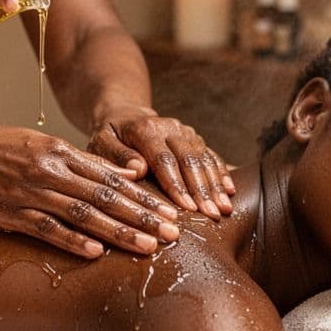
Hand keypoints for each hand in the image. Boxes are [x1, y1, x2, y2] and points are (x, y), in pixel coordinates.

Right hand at [0, 121, 181, 258]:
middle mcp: (50, 170)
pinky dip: (72, 241)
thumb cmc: (1, 147)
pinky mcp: (9, 213)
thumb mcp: (46, 146)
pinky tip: (95, 253)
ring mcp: (29, 193)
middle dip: (141, 217)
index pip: (112, 178)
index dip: (143, 198)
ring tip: (146, 247)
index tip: (170, 213)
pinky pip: (46, 229)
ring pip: (82, 214)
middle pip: (105, 196)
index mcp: (61, 152)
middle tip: (171, 234)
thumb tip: (129, 172)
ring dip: (117, 232)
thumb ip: (87, 161)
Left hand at [88, 108, 234, 219]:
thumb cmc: (109, 137)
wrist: (124, 116)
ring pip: (204, 158)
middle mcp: (169, 127)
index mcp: (144, 129)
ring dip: (216, 185)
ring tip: (224, 209)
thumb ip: (116, 157)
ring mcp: (185, 132)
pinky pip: (211, 155)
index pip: (164, 159)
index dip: (176, 184)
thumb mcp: (100, 144)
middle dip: (202, 189)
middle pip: (189, 159)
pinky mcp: (194, 138)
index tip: (186, 207)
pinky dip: (222, 173)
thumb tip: (138, 169)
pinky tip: (230, 191)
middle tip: (212, 214)